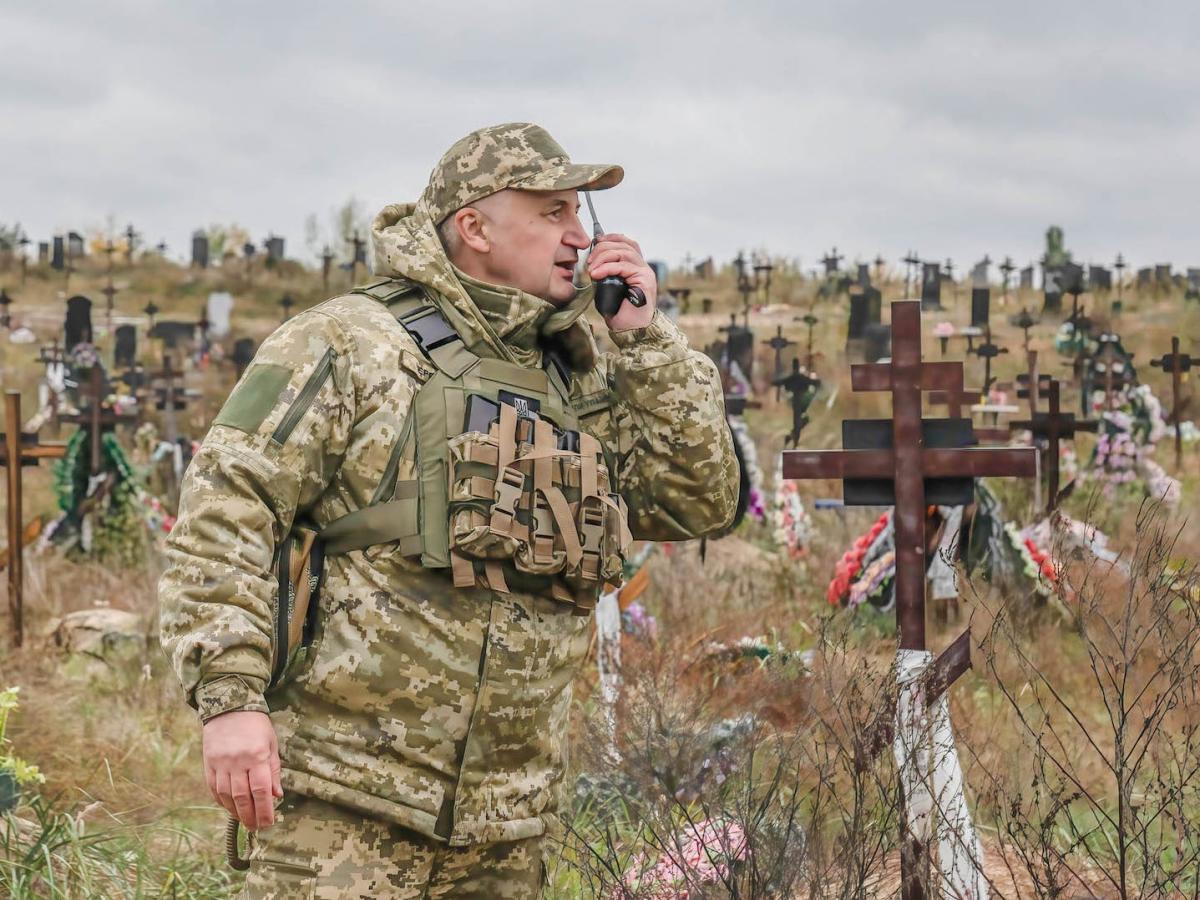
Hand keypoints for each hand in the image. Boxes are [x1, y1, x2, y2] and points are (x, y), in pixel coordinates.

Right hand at [202, 710, 282, 829]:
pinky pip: (214, 788)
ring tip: (244, 821)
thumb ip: (273, 771)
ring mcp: (221, 763)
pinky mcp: (209, 763)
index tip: (268, 823)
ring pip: (227, 795)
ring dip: (235, 812)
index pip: (261, 790)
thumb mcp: (271, 744)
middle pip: (243, 797)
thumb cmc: (256, 725)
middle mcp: (237, 761)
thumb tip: (276, 796)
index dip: (264, 810)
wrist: (229, 707)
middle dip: (250, 816)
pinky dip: (222, 801)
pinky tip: (229, 808)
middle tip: (256, 828)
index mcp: (257, 755)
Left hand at [587, 233, 656, 331]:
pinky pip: (623, 266)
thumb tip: (592, 263)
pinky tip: (596, 274)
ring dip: (603, 257)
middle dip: (603, 248)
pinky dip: (607, 268)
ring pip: (624, 252)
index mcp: (636, 267)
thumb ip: (605, 273)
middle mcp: (643, 267)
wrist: (631, 330)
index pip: (627, 243)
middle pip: (624, 245)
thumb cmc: (620, 313)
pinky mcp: (645, 279)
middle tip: (589, 261)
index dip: (611, 238)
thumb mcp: (608, 288)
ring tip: (591, 269)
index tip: (595, 242)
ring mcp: (645, 272)